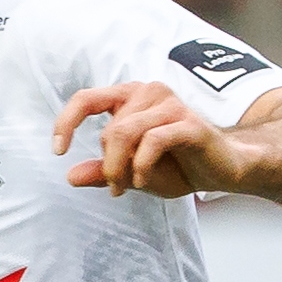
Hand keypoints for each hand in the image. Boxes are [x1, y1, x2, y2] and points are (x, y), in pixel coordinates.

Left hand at [54, 80, 247, 198]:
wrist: (223, 170)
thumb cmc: (179, 166)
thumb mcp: (132, 173)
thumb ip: (103, 173)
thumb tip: (70, 176)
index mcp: (131, 98)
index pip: (86, 99)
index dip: (66, 122)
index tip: (58, 150)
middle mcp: (149, 93)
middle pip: (108, 130)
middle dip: (107, 166)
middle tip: (115, 189)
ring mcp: (170, 105)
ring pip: (125, 133)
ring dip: (120, 168)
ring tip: (128, 187)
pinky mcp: (189, 123)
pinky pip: (153, 141)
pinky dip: (142, 165)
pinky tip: (142, 181)